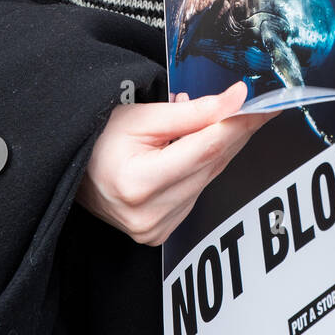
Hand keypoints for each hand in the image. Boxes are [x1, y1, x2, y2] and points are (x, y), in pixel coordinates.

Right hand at [74, 81, 269, 245]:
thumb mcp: (141, 116)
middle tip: (261, 106)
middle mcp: (149, 215)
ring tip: (220, 119)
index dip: (237, 124)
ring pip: (209, 179)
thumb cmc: (98, 139)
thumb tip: (236, 100)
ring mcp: (155, 230)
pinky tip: (198, 146)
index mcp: (138, 183)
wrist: (71, 172)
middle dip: (237, 133)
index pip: (205, 149)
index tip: (262, 104)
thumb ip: (191, 112)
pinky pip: (197, 193)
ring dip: (222, 148)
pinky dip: (204, 167)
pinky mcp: (161, 234)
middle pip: (212, 166)